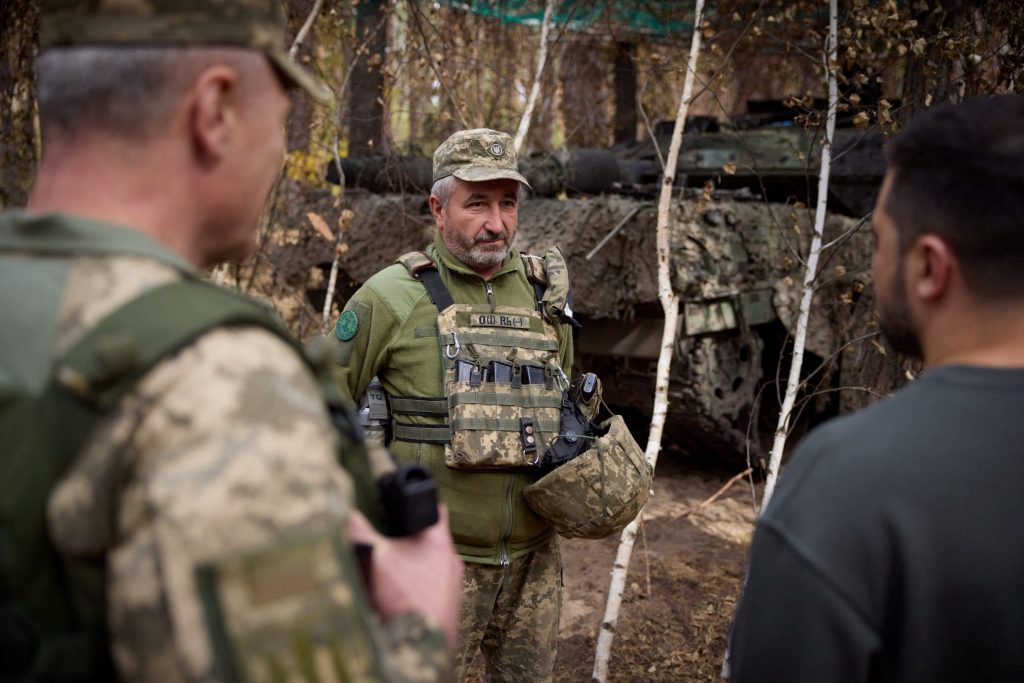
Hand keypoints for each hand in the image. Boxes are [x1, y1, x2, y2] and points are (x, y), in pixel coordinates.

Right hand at [347, 505, 463, 649]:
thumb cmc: (404, 596)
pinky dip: (420, 588)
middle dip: (413, 540)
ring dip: (416, 567)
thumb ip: (359, 530)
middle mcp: (452, 560)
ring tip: (394, 571)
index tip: (407, 504)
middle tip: (391, 540)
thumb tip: (343, 510)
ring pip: (433, 566)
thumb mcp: (374, 557)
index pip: (436, 510)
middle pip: (432, 540)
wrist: (421, 643)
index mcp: (439, 540)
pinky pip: (434, 589)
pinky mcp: (450, 606)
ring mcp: (454, 585)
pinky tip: (402, 595)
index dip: (422, 503)